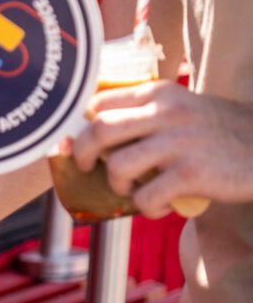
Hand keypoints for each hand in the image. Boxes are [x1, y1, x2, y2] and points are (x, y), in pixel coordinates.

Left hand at [70, 81, 252, 217]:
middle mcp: (166, 112)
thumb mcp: (183, 109)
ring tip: (135, 191)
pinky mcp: (191, 173)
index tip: (82, 144)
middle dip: (84, 155)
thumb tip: (98, 137)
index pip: (100, 101)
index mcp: (159, 94)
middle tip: (90, 169)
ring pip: (118, 167)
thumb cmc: (220, 134)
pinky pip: (147, 196)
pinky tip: (160, 206)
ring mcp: (178, 142)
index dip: (82, 126)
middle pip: (99, 130)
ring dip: (119, 186)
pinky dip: (148, 208)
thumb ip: (147, 115)